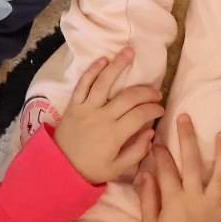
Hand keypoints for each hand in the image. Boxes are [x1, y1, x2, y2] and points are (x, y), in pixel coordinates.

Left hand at [53, 48, 163, 182]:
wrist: (59, 168)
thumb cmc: (90, 169)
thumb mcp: (116, 169)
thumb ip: (136, 152)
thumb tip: (151, 133)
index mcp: (114, 135)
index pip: (140, 115)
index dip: (154, 109)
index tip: (161, 109)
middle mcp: (102, 117)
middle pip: (128, 97)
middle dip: (146, 91)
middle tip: (156, 92)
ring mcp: (86, 108)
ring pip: (104, 82)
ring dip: (118, 65)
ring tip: (130, 52)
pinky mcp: (74, 104)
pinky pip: (83, 84)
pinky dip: (92, 70)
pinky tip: (104, 59)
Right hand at [135, 115, 220, 221]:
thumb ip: (148, 199)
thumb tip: (144, 173)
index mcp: (174, 201)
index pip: (166, 170)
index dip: (160, 153)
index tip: (156, 140)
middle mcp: (195, 199)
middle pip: (192, 164)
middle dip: (188, 138)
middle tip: (185, 117)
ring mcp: (214, 205)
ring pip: (220, 175)